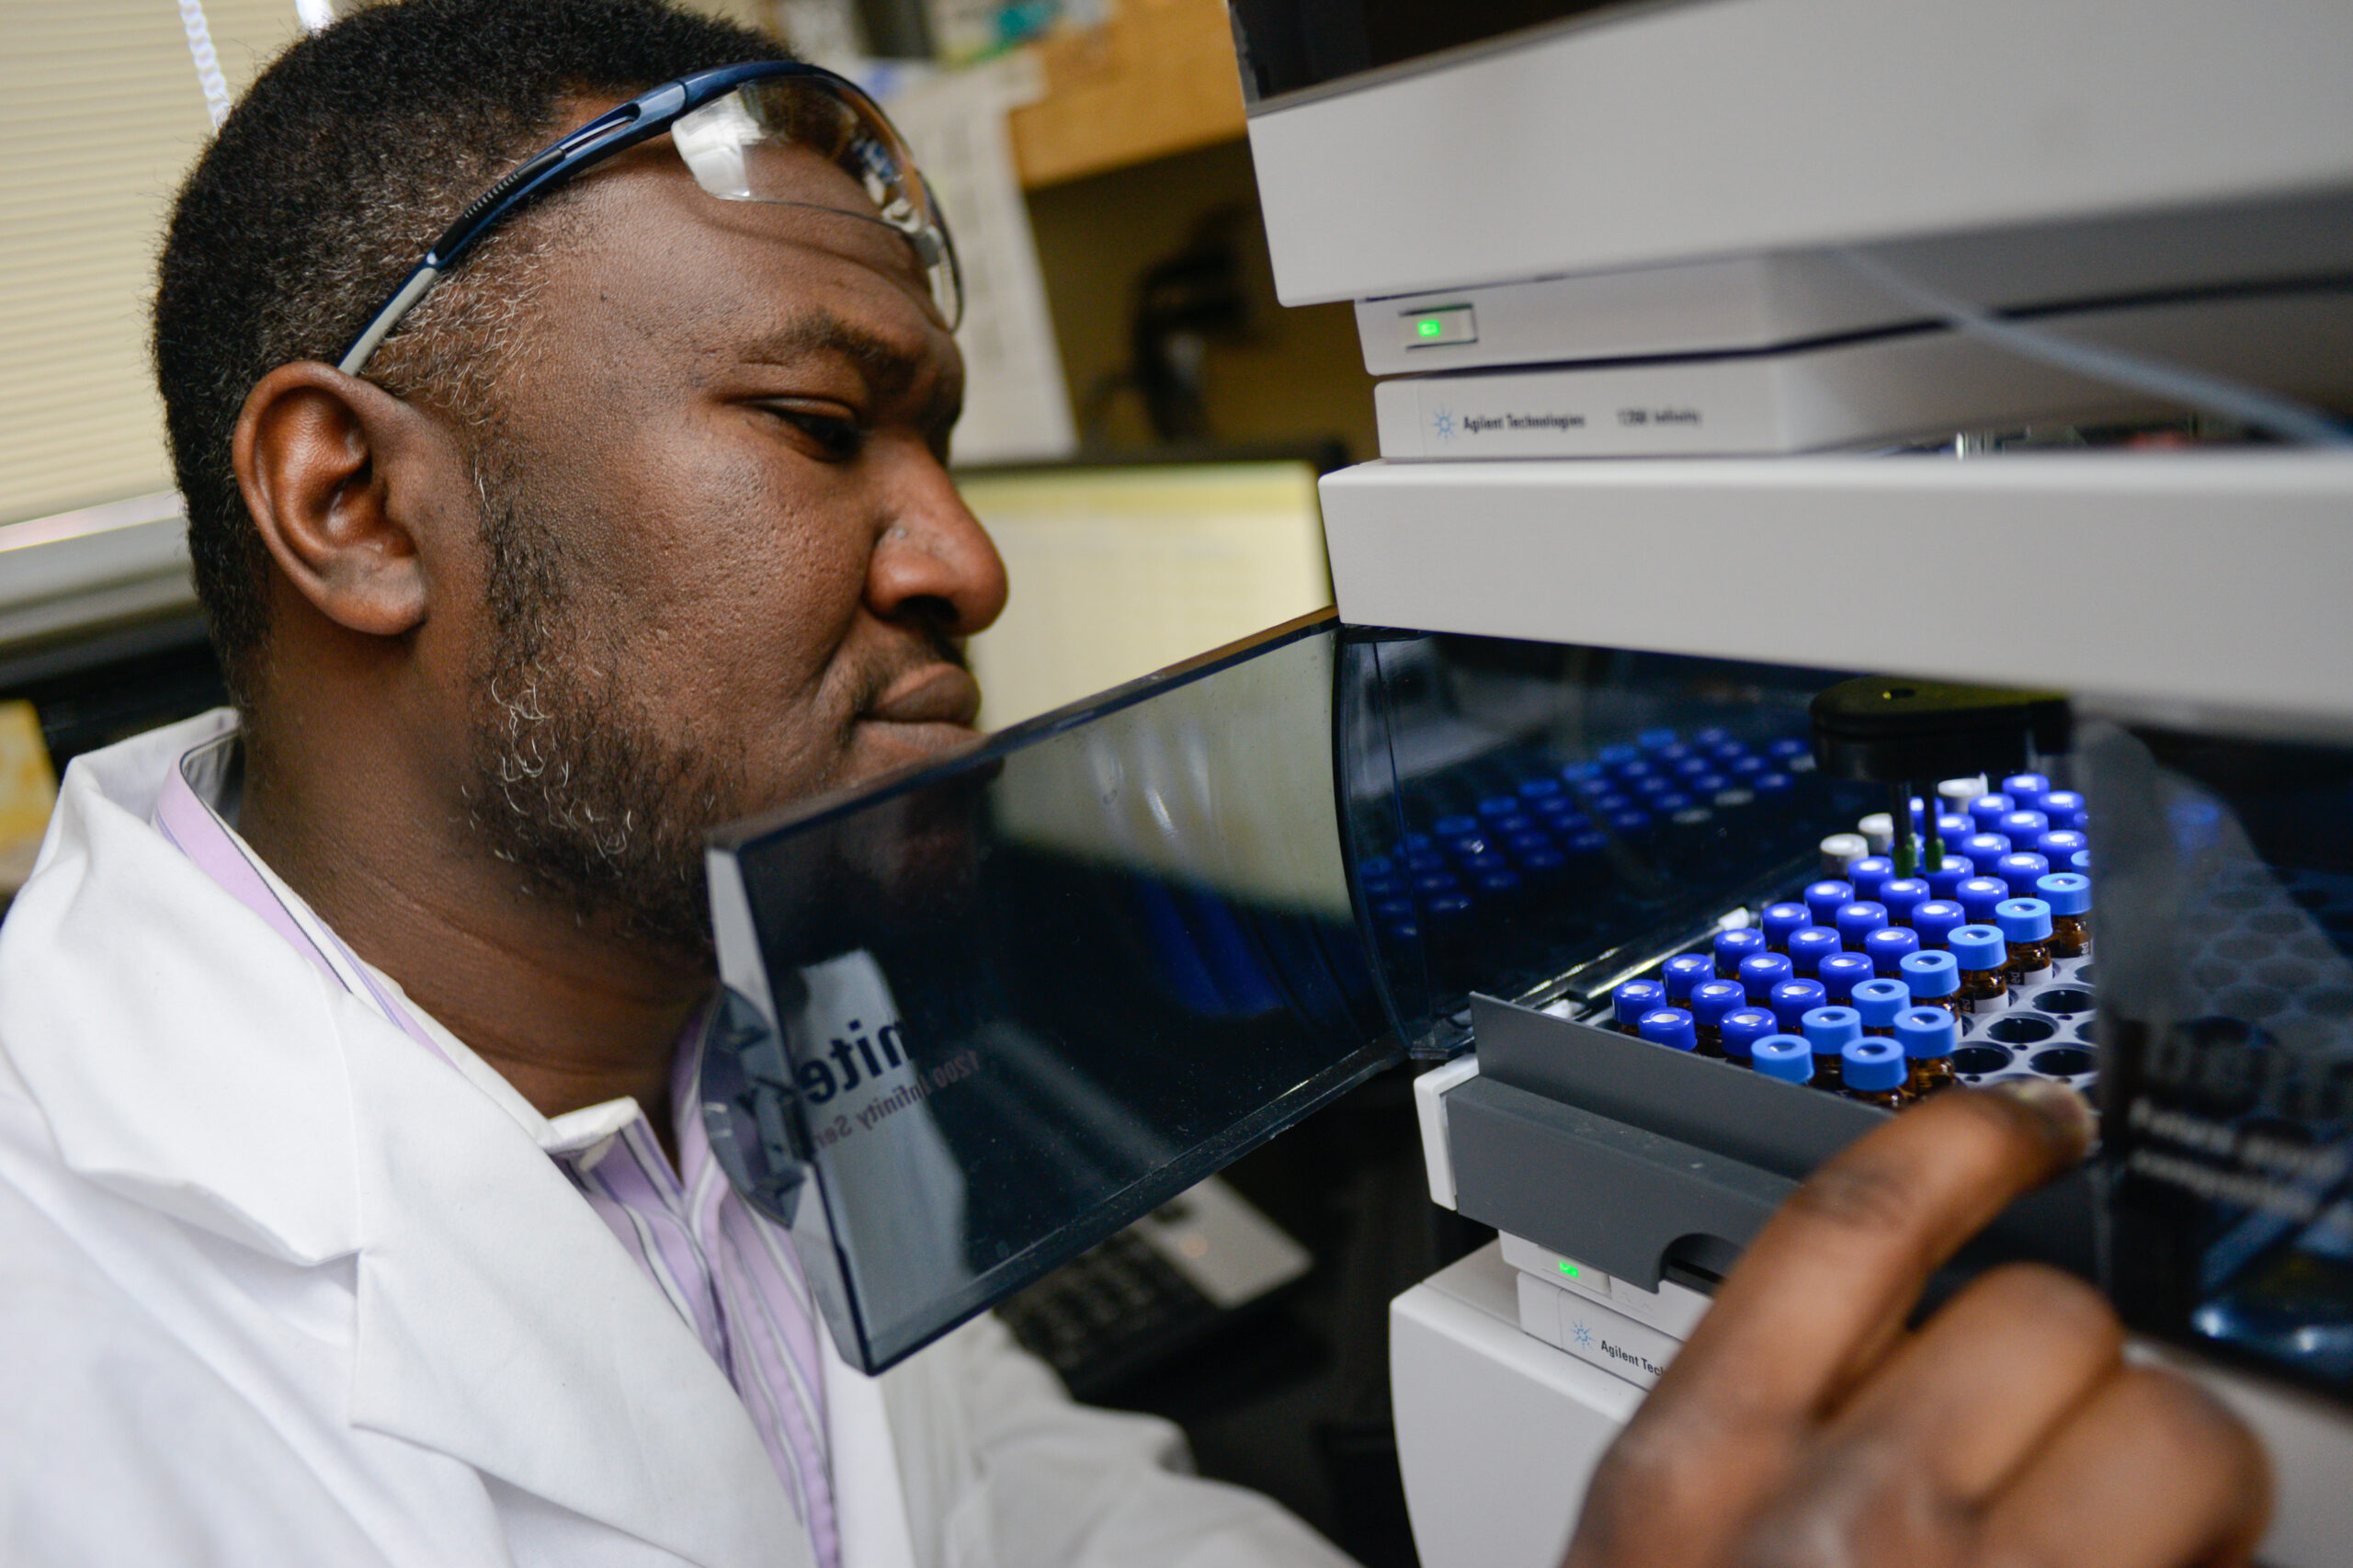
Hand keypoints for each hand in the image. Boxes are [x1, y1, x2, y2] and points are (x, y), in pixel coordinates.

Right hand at [1564, 1082, 2269, 1567]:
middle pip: (2035, 1311)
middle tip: (2070, 1453)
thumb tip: (1901, 1362)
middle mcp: (1834, 1531)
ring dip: (2169, 1468)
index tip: (2035, 1116)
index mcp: (1688, 1475)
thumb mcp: (1657, 1559)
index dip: (1968, 1139)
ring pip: (2162, 1419)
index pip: (1846, 1222)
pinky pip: (2222, 1546)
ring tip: (2138, 1537)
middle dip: (2078, 1368)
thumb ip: (1750, 1450)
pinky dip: (2212, 1555)